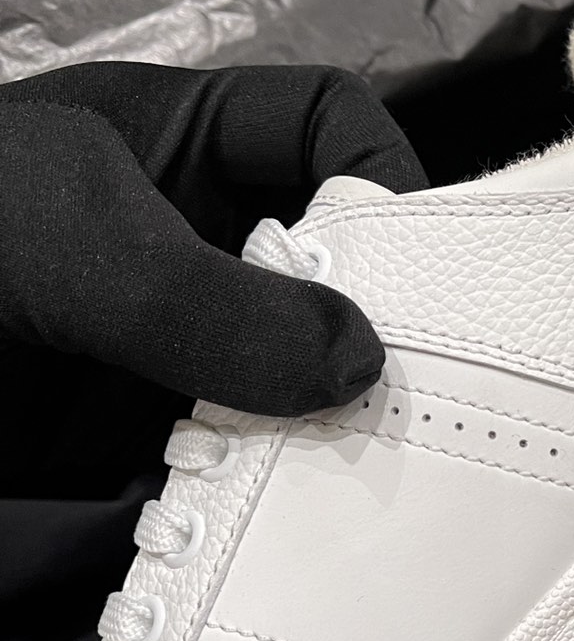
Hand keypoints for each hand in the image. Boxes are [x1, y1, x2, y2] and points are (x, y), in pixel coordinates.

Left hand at [0, 61, 426, 497]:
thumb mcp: (76, 246)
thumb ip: (214, 302)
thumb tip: (359, 363)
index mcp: (174, 140)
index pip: (323, 121)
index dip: (387, 172)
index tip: (432, 267)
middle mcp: (182, 235)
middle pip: (326, 260)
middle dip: (377, 317)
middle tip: (429, 389)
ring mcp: (159, 337)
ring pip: (286, 367)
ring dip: (328, 418)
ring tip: (380, 468)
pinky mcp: (127, 436)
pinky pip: (231, 455)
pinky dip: (267, 487)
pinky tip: (298, 519)